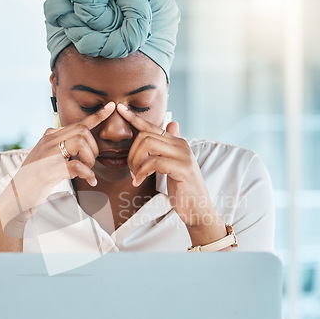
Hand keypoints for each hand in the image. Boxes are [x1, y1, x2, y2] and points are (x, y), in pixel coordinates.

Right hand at [0, 102, 114, 232]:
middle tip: (90, 163)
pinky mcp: (49, 170)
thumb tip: (83, 149)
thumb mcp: (49, 159)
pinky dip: (87, 173)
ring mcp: (48, 154)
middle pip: (82, 131)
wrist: (16, 196)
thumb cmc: (35, 179)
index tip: (111, 107)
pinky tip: (90, 180)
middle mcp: (48, 140)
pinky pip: (77, 165)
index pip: (77, 123)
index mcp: (50, 136)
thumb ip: (63, 150)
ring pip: (80, 142)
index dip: (97, 115)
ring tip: (86, 170)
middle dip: (94, 147)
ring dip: (90, 158)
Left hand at [117, 103, 221, 230]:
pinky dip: (141, 172)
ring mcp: (183, 155)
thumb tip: (172, 124)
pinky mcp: (182, 168)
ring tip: (135, 176)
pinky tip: (138, 181)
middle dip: (131, 153)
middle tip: (131, 170)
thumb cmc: (184, 188)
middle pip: (145, 136)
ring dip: (135, 162)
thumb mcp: (174, 164)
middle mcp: (181, 144)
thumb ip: (170, 147)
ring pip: (148, 145)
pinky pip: (154, 162)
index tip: (121, 110)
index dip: (135, 118)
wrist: (198, 208)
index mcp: (176, 142)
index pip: (152, 126)